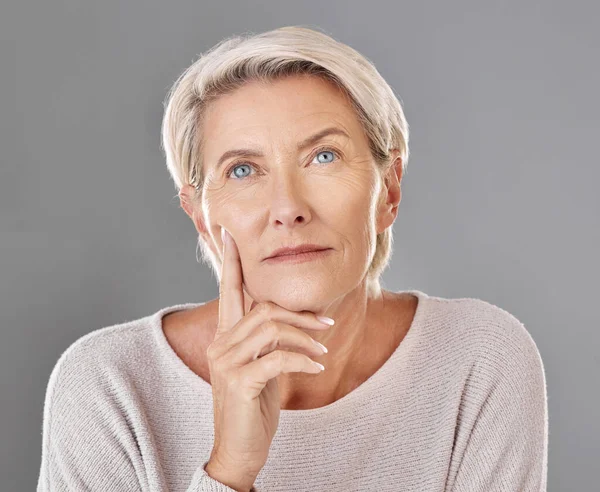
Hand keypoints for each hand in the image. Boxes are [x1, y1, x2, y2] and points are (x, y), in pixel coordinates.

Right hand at [204, 227, 332, 489]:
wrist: (238, 450)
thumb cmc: (252, 406)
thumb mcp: (260, 368)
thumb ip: (267, 341)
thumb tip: (289, 320)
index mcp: (225, 337)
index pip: (228, 291)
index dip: (230, 262)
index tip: (229, 234)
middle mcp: (221, 344)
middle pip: (264, 307)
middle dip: (300, 313)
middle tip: (326, 324)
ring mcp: (227, 363)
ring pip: (272, 327)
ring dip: (306, 337)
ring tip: (323, 349)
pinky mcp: (240, 382)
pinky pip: (278, 357)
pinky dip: (303, 359)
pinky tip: (316, 367)